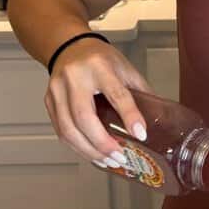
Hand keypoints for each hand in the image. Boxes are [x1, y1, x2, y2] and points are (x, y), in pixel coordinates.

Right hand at [45, 37, 152, 166]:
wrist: (69, 47)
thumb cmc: (99, 58)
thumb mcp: (125, 69)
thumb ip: (140, 93)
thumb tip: (159, 121)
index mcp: (99, 66)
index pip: (116, 93)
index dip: (129, 116)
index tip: (140, 134)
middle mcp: (75, 77)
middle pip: (84, 118)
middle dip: (102, 143)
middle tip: (119, 157)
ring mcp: (58, 90)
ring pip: (68, 129)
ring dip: (89, 151)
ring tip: (107, 160)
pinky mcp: (49, 101)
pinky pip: (61, 131)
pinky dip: (77, 147)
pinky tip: (91, 153)